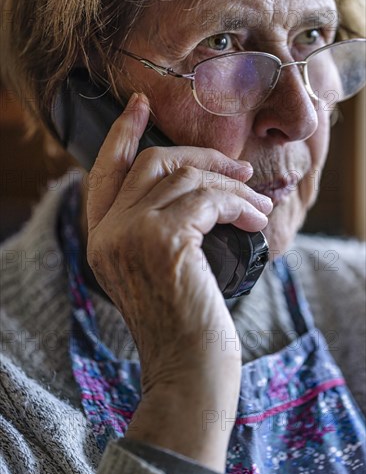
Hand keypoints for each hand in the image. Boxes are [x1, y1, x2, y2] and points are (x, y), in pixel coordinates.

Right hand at [86, 93, 271, 469]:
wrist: (188, 368)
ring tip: (259, 203)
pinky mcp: (163, 239)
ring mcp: (131, 234)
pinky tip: (256, 220)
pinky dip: (239, 205)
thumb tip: (194, 184)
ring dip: (232, 186)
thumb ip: (154, 225)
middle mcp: (108, 232)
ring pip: (186, 178)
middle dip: (200, 157)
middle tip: (237, 167)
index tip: (139, 105)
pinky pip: (208, 200)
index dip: (122, 133)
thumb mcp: (155, 267)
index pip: (104, 170)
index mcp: (101, 238)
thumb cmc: (181, 320)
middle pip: (151, 162)